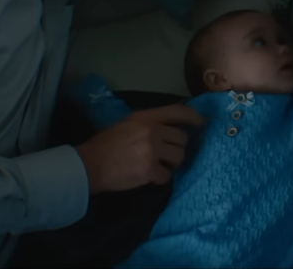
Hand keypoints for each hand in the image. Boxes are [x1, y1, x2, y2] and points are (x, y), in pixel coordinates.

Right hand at [75, 104, 205, 194]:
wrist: (89, 165)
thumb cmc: (105, 145)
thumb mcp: (126, 124)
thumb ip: (148, 124)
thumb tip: (170, 129)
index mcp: (144, 117)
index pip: (177, 112)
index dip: (194, 117)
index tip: (203, 123)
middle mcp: (151, 131)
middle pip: (181, 139)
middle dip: (177, 148)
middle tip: (166, 155)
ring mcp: (151, 150)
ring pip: (178, 157)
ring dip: (171, 164)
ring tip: (158, 166)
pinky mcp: (149, 170)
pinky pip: (167, 176)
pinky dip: (160, 179)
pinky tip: (149, 177)